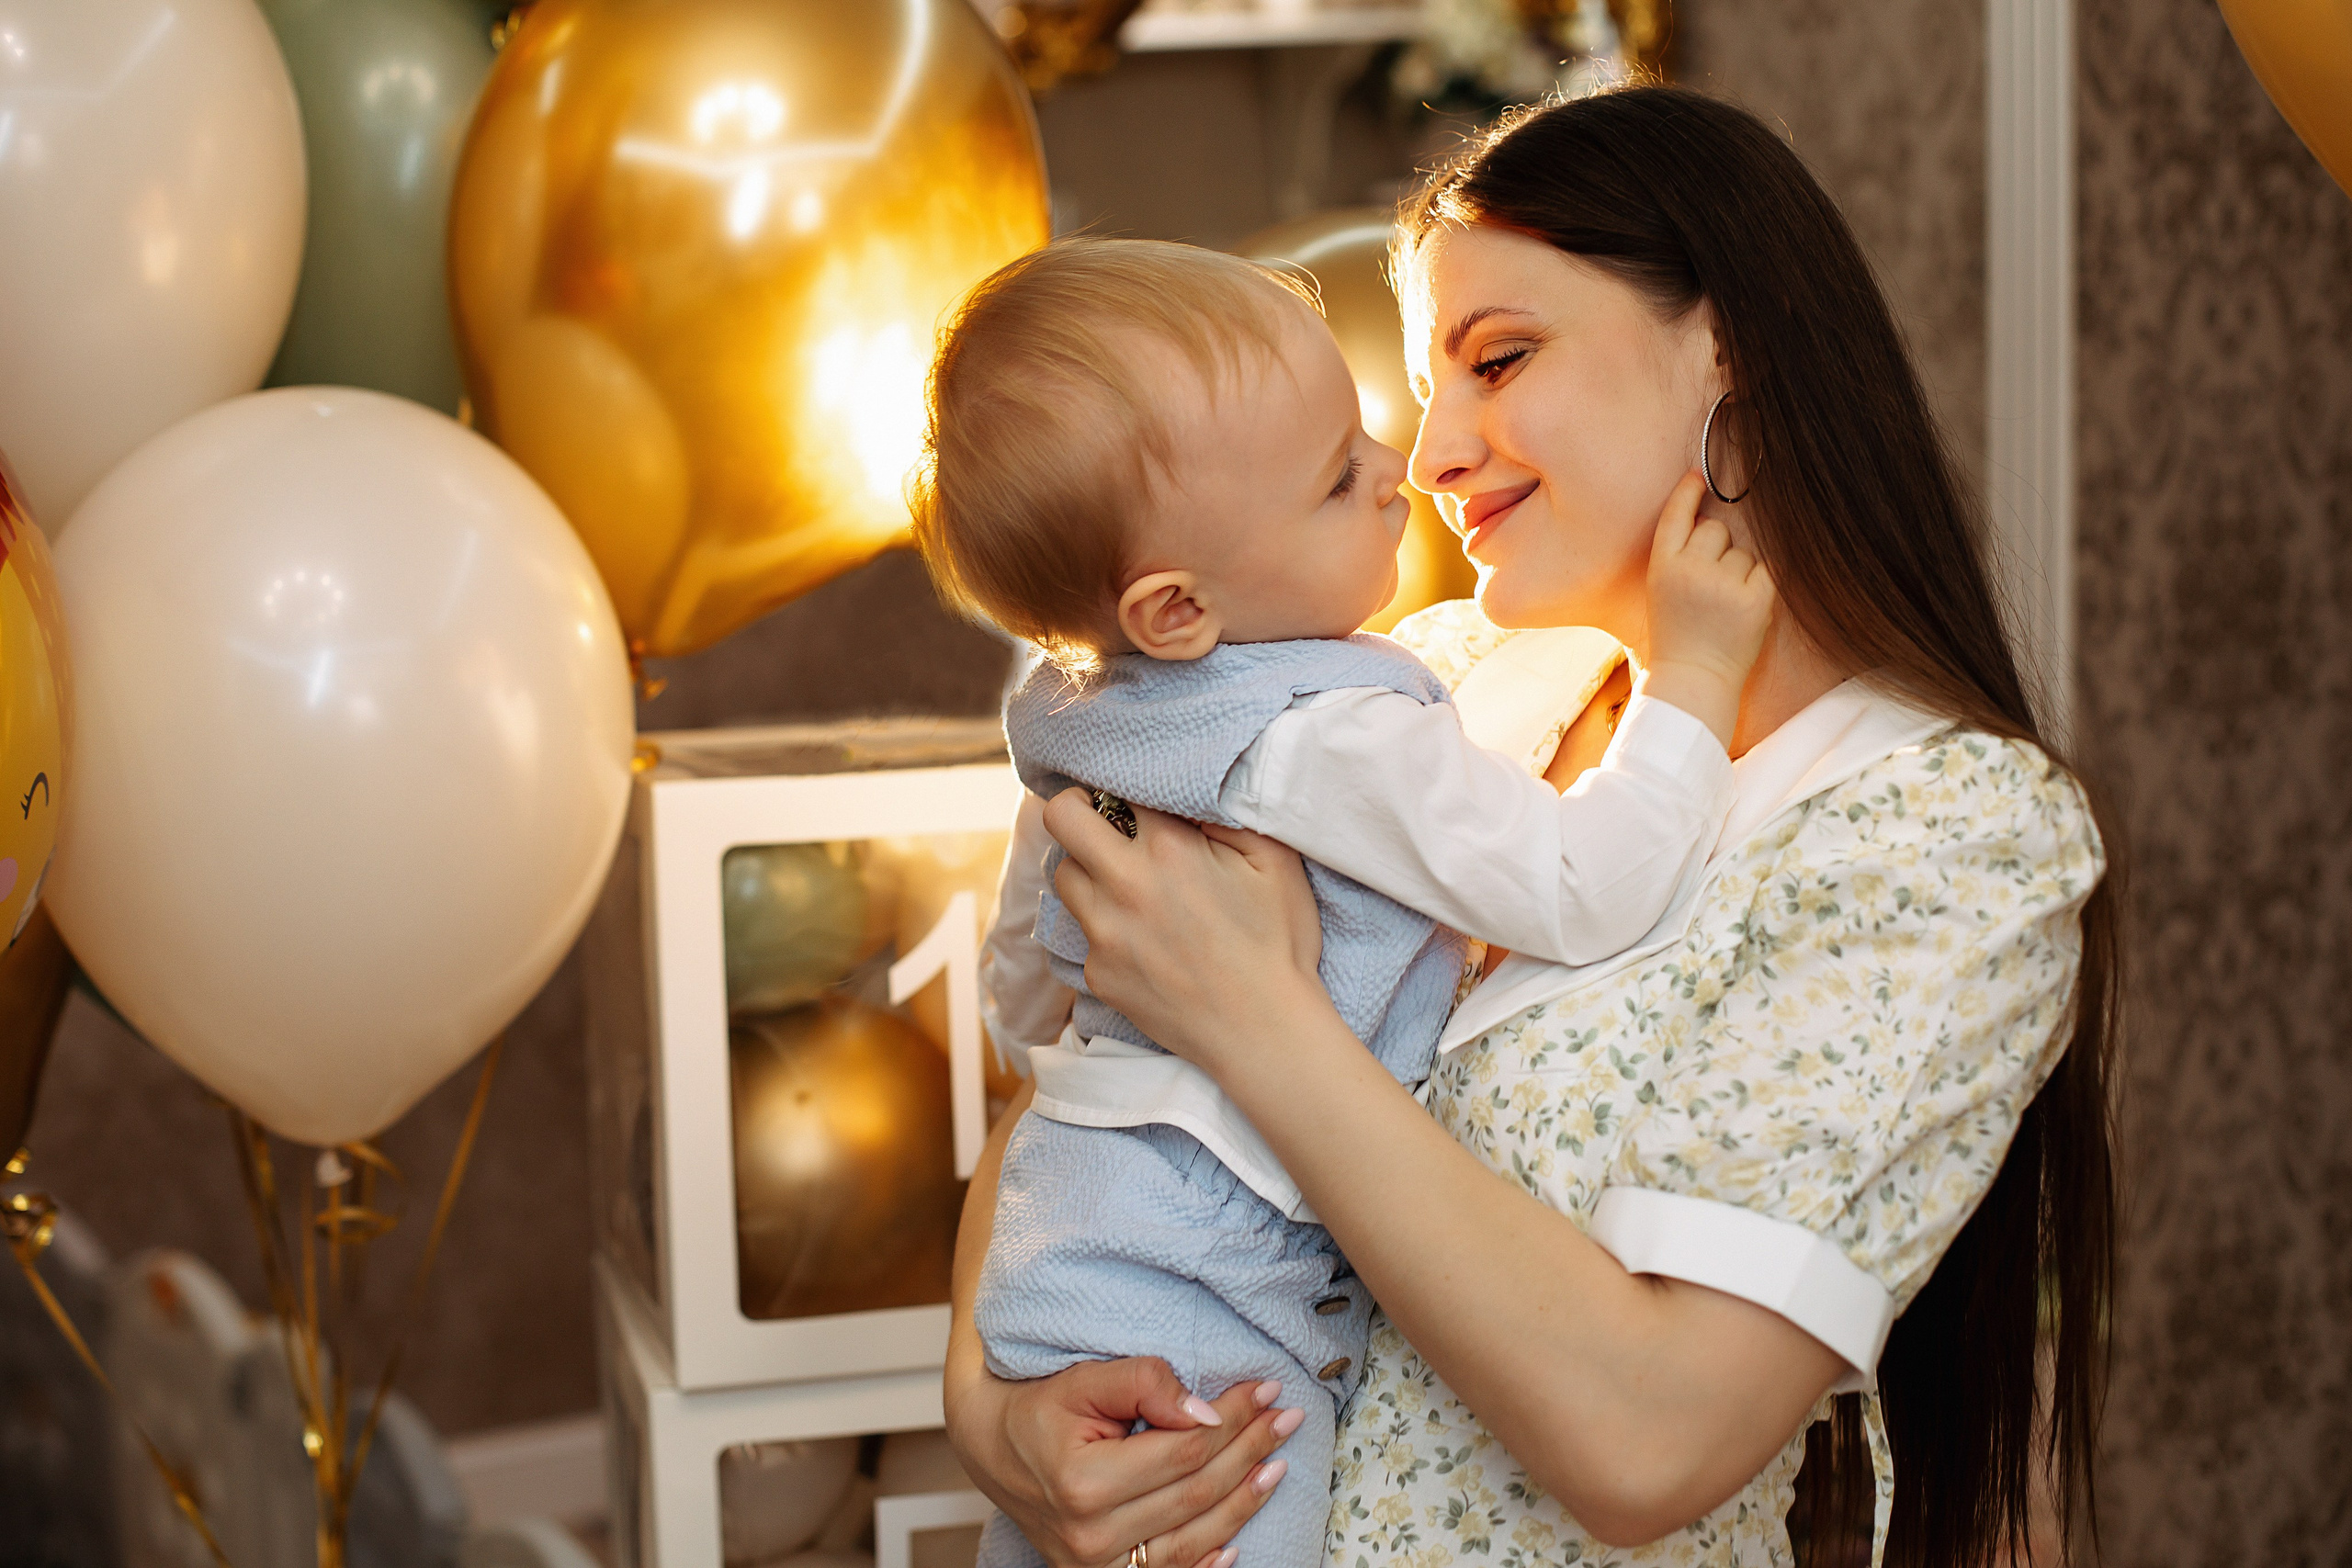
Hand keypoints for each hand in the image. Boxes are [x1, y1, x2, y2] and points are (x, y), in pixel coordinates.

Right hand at [945, 1354, 1301, 1567]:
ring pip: (1193, 1538)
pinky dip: (1208, 1559)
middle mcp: (1090, 1535)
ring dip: (1244, 1501)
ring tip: (1277, 1465)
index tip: (1265, 1388)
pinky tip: (1238, 1539)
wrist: (994, 1450)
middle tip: (1285, 1417)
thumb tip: (1205, 1413)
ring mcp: (1096, 1565)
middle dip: (1250, 1451)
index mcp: (1083, 1483)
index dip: (1233, 1419)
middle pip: (1196, 1493)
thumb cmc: (1040, 1409)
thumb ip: (1143, 1385)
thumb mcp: (1083, 1380)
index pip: (1184, 1451)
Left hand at [1042, 789, 1324, 1075]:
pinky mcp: (1099, 975)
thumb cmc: (1277, 944)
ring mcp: (1104, 935)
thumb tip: (1186, 794)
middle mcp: (1123, 887)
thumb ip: (1227, 814)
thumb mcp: (1274, 861)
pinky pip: (1084, 934)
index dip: (1123, 788)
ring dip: (1088, 869)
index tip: (1134, 800)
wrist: (1264, 1032)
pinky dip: (1106, 927)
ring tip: (1126, 882)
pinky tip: (1145, 940)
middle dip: (1077, 809)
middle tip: (1102, 820)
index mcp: (1168, 850)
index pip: (1112, 789)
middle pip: (1061, 821)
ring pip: (1065, 878)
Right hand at [1642, 471, 1774, 747]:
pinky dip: (1759, 585)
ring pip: (1743, 552)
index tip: (1698, 477)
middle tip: (1709, 587)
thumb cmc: (1678, 636)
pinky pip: (1765, 570)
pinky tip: (1744, 609)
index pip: (1676, 515)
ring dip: (1740, 572)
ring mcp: (1722, 584)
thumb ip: (1681, 557)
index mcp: (1661, 567)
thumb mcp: (1662, 592)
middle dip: (1718, 549)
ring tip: (1723, 607)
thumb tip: (1712, 520)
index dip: (1688, 492)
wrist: (1693, 680)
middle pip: (1715, 530)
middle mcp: (1690, 570)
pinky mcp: (1754, 598)